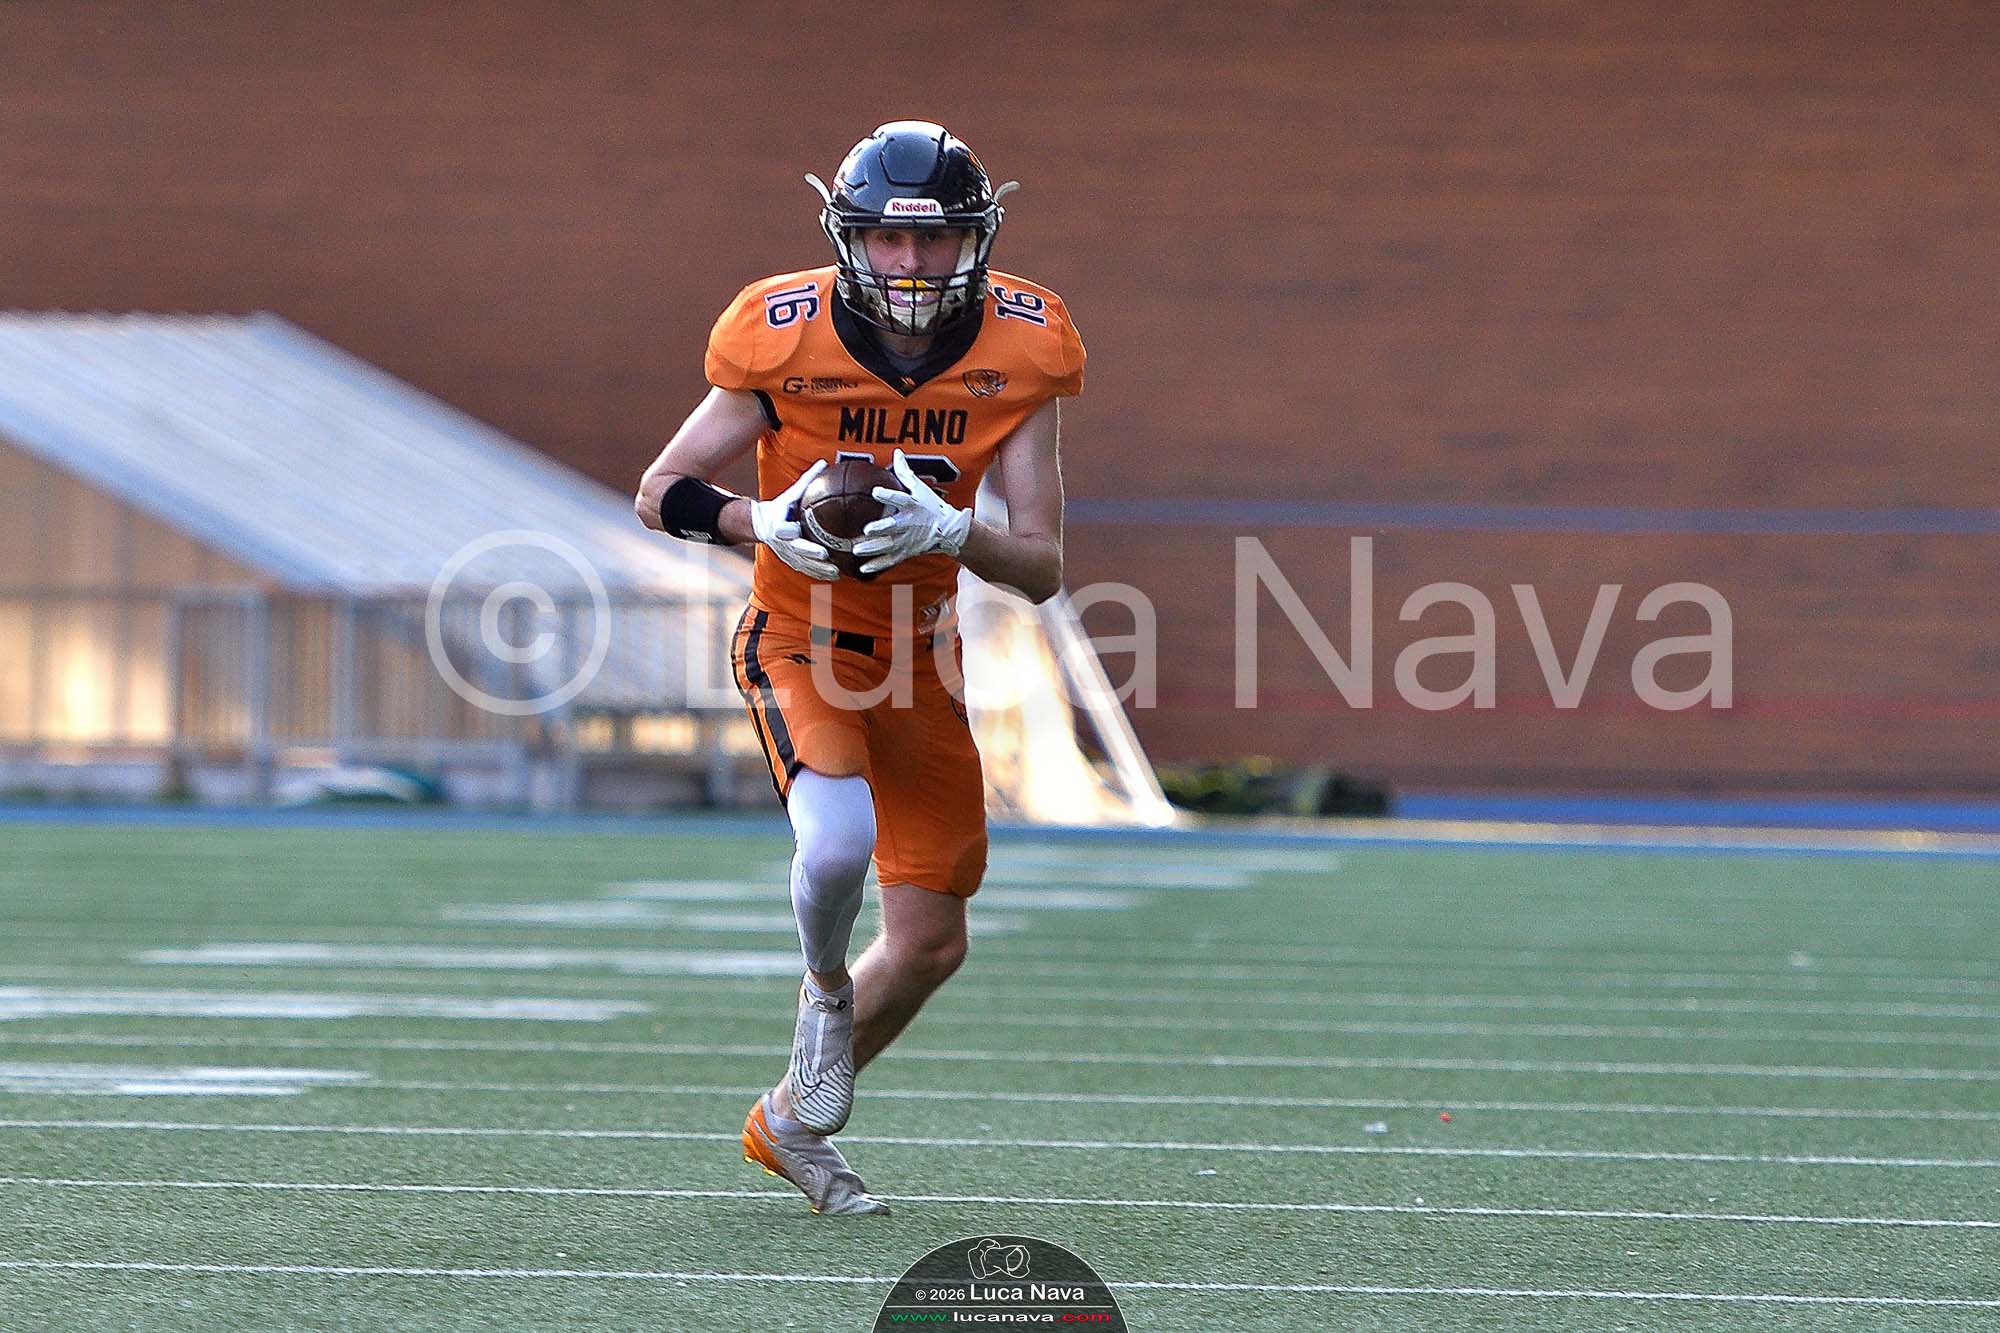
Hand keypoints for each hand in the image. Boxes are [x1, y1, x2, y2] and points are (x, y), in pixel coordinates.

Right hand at [750, 459, 839, 579]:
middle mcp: (782, 543)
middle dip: (809, 554)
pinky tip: (835, 576)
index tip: (796, 531)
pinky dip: (819, 574)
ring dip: (818, 570)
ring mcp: (786, 555)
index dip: (788, 532)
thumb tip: (823, 462)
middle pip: (795, 550)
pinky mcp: (791, 562)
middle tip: (825, 556)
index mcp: (779, 525)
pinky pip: (806, 570)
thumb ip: (807, 480)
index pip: (781, 530)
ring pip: (803, 564)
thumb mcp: (791, 494)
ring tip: (836, 572)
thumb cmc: (782, 507)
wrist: (761, 525)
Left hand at [852, 450, 973, 573]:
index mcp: (912, 506)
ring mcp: (907, 540)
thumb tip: (896, 452)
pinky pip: (890, 560)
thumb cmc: (930, 506)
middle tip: (865, 530)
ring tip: (855, 550)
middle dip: (880, 529)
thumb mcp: (920, 488)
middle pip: (893, 527)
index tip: (875, 492)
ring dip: (872, 549)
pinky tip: (862, 569)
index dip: (888, 495)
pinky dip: (877, 565)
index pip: (900, 499)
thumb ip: (905, 472)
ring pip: (888, 546)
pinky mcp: (906, 552)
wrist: (948, 531)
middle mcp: (909, 524)